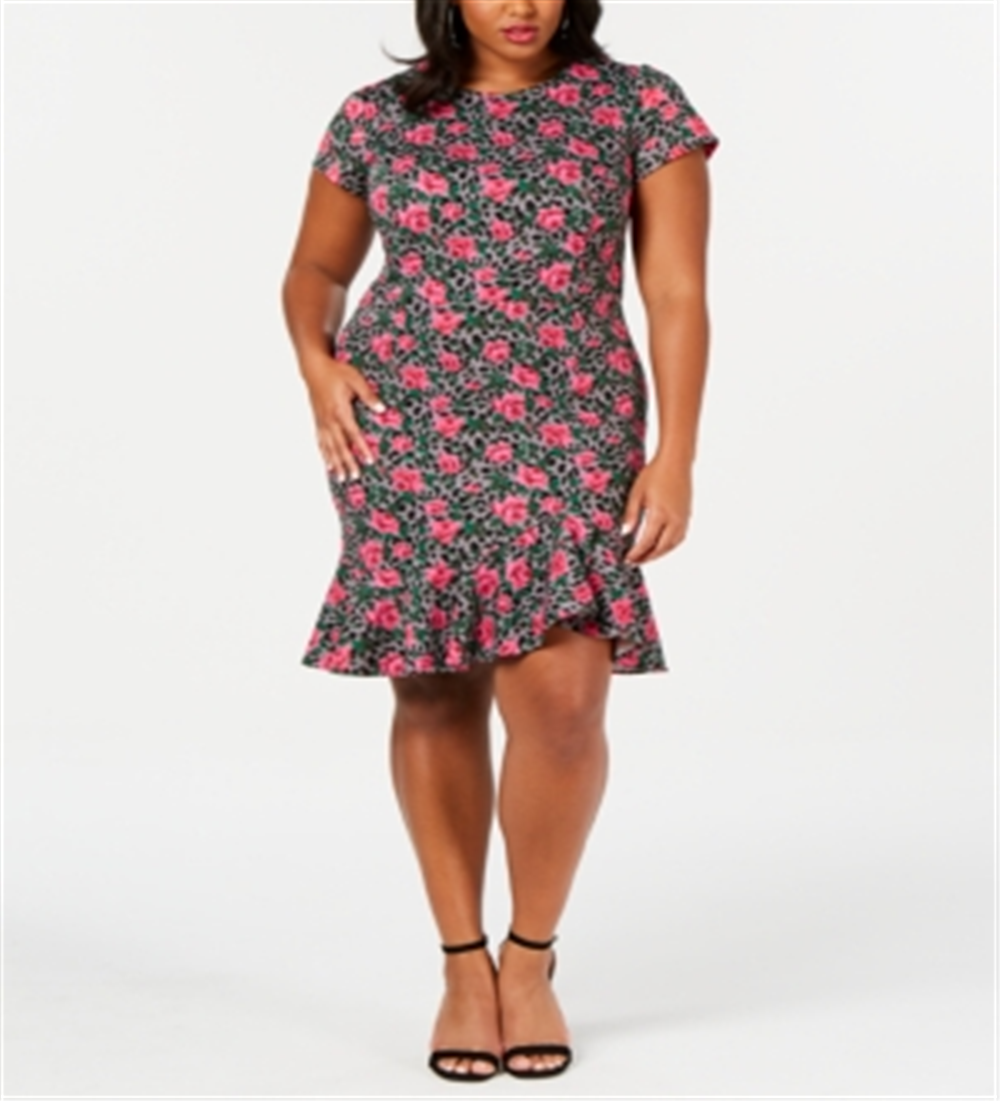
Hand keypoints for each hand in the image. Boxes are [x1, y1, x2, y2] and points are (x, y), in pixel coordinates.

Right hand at [301, 353, 385, 480]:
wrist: (313, 368)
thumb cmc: (335, 371)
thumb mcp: (354, 378)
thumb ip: (368, 394)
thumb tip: (382, 409)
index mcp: (340, 410)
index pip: (353, 433)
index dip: (361, 448)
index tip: (369, 461)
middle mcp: (329, 419)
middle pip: (340, 445)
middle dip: (348, 462)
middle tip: (355, 477)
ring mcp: (322, 422)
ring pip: (329, 447)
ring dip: (336, 463)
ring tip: (342, 478)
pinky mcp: (317, 421)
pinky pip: (321, 443)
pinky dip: (325, 455)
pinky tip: (329, 466)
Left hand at [620, 454, 691, 564]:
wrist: (676, 461)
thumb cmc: (655, 473)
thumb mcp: (637, 492)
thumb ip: (631, 514)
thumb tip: (625, 533)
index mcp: (660, 514)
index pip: (647, 542)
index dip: (636, 553)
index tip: (627, 559)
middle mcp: (674, 519)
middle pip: (661, 548)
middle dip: (647, 557)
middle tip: (635, 562)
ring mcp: (683, 518)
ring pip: (672, 545)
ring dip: (659, 554)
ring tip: (646, 557)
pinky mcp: (687, 515)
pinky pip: (679, 537)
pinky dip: (669, 546)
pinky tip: (660, 546)